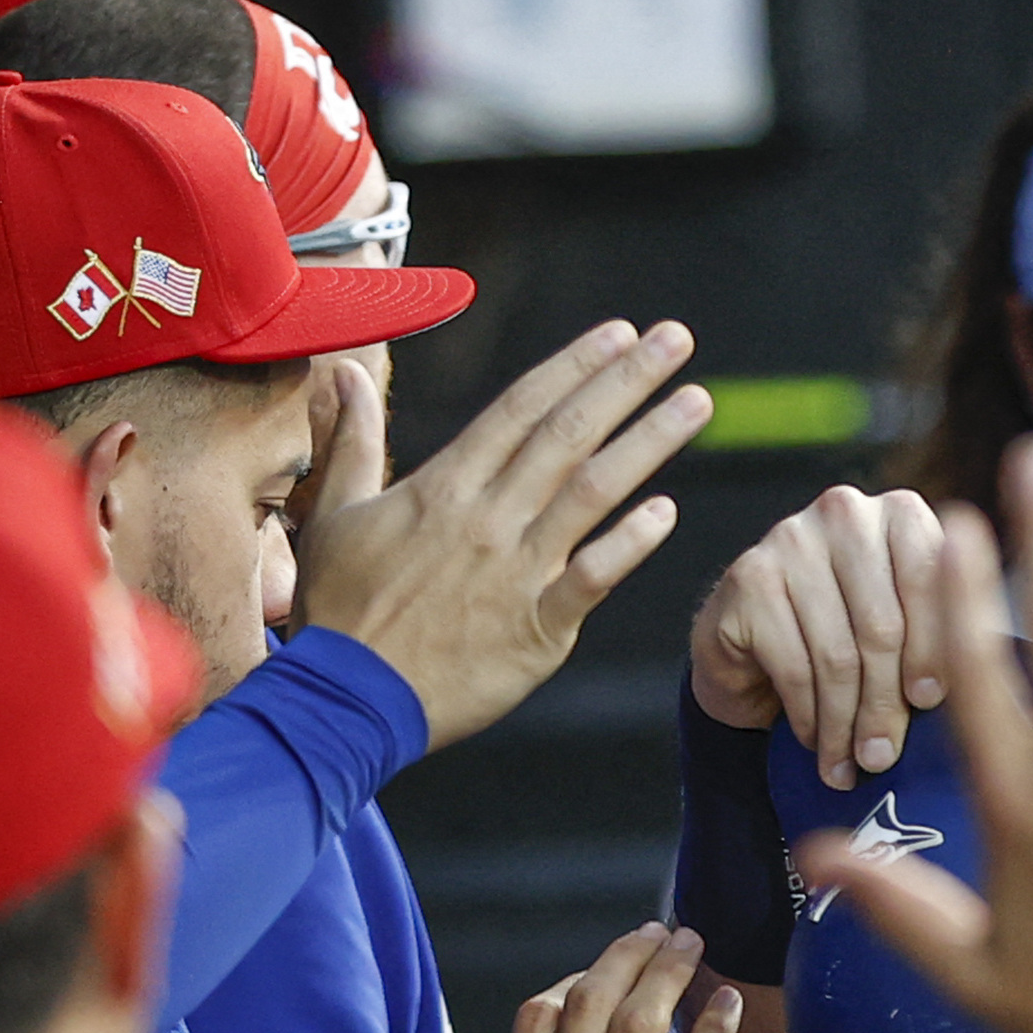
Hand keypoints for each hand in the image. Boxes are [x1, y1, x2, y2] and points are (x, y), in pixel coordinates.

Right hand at [297, 322, 709, 748]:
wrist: (345, 701)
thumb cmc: (337, 610)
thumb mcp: (336, 515)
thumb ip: (355, 440)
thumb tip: (345, 371)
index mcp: (445, 487)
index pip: (521, 408)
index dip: (574, 365)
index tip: (620, 331)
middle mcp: (488, 518)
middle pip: (567, 434)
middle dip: (626, 381)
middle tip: (674, 338)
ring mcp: (515, 572)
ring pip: (592, 493)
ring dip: (649, 443)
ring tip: (696, 402)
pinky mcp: (536, 630)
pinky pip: (590, 579)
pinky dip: (629, 545)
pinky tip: (667, 511)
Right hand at [450, 921, 740, 1032]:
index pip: (543, 1014)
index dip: (581, 977)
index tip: (614, 965)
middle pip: (594, 1002)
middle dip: (631, 955)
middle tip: (665, 932)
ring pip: (642, 1024)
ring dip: (672, 974)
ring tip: (695, 948)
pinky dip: (714, 1028)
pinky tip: (729, 1003)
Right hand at [691, 481, 952, 787]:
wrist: (756, 640)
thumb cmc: (851, 634)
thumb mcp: (908, 628)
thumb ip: (945, 639)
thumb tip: (967, 700)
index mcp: (904, 514)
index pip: (931, 581)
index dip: (932, 649)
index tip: (931, 703)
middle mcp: (847, 513)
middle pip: (882, 626)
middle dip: (886, 703)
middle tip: (884, 756)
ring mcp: (791, 539)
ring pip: (837, 655)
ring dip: (845, 723)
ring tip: (850, 765)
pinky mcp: (748, 578)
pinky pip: (793, 666)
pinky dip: (808, 716)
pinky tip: (815, 741)